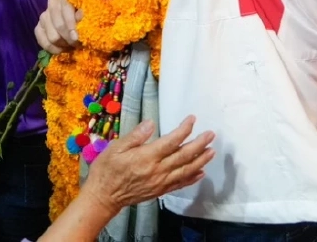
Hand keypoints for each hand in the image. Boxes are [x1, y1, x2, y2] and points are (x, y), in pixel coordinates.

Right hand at [33, 0, 82, 53]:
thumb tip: (80, 18)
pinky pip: (42, 41)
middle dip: (69, 38)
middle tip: (76, 44)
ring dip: (62, 44)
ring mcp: (43, 16)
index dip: (71, 26)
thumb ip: (84, 16)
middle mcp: (51, 5)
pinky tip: (60, 49)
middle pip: (59, 26)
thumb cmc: (81, 16)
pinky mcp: (38, 28)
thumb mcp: (86, 13)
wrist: (71, 20)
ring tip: (70, 46)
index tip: (76, 38)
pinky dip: (52, 48)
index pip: (66, 11)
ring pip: (52, 36)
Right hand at [81, 117, 215, 212]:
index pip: (171, 141)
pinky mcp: (160, 191)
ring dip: (201, 160)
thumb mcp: (116, 148)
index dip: (184, 129)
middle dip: (199, 144)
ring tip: (212, 151)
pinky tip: (200, 172)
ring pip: (186, 171)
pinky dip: (192, 178)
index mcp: (146, 157)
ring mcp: (160, 182)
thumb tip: (151, 123)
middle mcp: (157, 170)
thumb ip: (135, 136)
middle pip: (184, 156)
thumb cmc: (107, 169)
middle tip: (211, 134)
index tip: (192, 119)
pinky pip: (180, 184)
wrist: (104, 196)